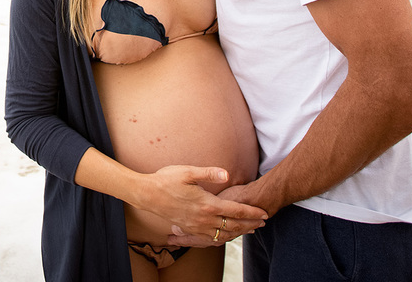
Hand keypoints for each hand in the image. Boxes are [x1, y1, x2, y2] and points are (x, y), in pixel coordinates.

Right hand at [137, 166, 265, 243]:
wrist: (147, 194)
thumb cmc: (167, 179)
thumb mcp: (188, 172)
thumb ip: (209, 173)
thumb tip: (226, 174)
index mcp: (207, 204)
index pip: (236, 210)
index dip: (252, 212)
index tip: (264, 213)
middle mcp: (203, 219)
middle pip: (233, 225)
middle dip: (250, 224)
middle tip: (263, 222)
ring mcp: (196, 226)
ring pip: (223, 235)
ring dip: (238, 233)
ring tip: (249, 230)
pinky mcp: (189, 228)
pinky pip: (210, 238)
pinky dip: (222, 238)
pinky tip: (225, 235)